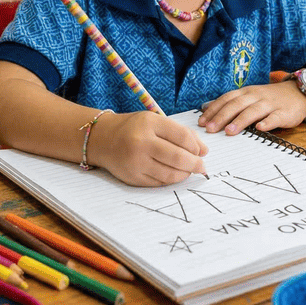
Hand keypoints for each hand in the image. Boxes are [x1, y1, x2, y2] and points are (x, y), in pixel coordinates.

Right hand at [87, 111, 208, 186]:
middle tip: (201, 167)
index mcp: (149, 123)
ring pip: (170, 175)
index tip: (202, 152)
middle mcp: (141, 142)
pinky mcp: (132, 178)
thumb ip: (180, 133)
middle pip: (178, 158)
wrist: (102, 139)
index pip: (182, 137)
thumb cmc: (133, 128)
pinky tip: (174, 174)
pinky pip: (159, 183)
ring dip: (185, 174)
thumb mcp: (155, 121)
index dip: (196, 147)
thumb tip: (204, 151)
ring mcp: (136, 162)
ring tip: (188, 170)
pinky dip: (171, 180)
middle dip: (195, 164)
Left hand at [198, 81, 305, 134]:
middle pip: (236, 105)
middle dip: (222, 117)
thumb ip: (231, 102)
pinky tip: (260, 128)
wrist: (299, 93)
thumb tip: (207, 109)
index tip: (201, 122)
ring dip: (240, 121)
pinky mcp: (284, 113)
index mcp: (246, 92)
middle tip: (210, 129)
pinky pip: (275, 117)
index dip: (213, 110)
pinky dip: (267, 122)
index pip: (226, 99)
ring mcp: (270, 104)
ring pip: (253, 111)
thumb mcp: (249, 96)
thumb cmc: (269, 98)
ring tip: (229, 131)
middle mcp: (256, 96)